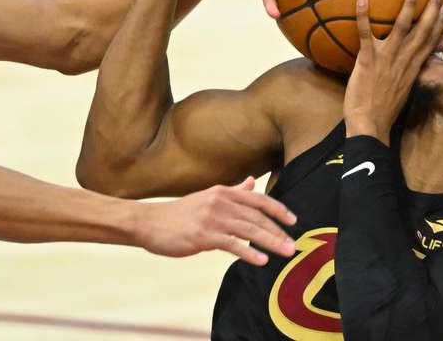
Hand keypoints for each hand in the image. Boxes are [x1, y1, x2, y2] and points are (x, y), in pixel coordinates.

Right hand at [136, 176, 296, 265]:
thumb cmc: (179, 214)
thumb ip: (232, 191)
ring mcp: (211, 218)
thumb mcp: (207, 197)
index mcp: (222, 192)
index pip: (257, 198)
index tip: (293, 220)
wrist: (149, 222)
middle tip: (293, 245)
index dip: (277, 209)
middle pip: (256, 216)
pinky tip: (261, 261)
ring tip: (285, 253)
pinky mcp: (203, 235)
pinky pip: (231, 244)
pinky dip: (248, 252)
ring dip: (270, 242)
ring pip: (248, 230)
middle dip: (278, 231)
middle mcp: (219, 202)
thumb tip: (252, 182)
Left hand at [343, 0, 442, 140]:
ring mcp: (388, 59)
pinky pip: (365, 34)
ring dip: (408, 3)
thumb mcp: (400, 90)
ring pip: (401, 26)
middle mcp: (405, 60)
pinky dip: (363, 16)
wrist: (370, 126)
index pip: (432, 40)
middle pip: (424, 28)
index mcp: (413, 67)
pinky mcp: (368, 61)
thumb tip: (401, 63)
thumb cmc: (382, 110)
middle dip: (432, 4)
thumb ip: (403, 73)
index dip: (440, 21)